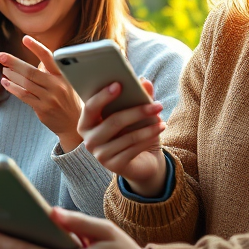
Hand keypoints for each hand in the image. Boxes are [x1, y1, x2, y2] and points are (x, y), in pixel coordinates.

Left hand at [0, 36, 83, 151]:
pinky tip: (6, 83)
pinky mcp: (42, 109)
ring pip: (26, 83)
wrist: (75, 125)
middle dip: (14, 62)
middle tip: (1, 56)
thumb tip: (38, 61)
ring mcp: (49, 98)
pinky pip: (24, 96)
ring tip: (3, 69)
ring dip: (12, 75)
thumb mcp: (67, 83)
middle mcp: (57, 85)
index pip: (49, 57)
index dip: (36, 47)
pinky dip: (13, 88)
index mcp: (63, 76)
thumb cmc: (69, 101)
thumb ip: (53, 73)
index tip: (25, 39)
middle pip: (31, 71)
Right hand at [79, 80, 167, 196]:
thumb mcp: (135, 113)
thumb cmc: (132, 131)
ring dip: (148, 127)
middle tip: (157, 105)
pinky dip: (148, 137)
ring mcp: (100, 155)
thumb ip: (138, 96)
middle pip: (113, 122)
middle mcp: (88, 139)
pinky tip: (160, 128)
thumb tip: (145, 81)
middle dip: (137, 112)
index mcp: (86, 122)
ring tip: (161, 118)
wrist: (141, 161)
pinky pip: (133, 149)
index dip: (103, 96)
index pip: (90, 107)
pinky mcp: (114, 166)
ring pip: (127, 136)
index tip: (119, 84)